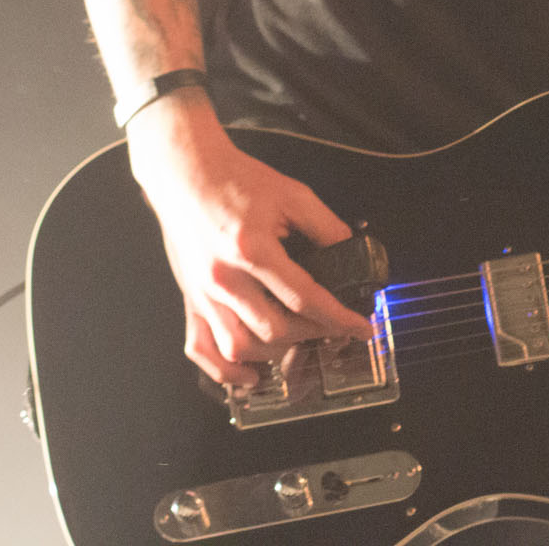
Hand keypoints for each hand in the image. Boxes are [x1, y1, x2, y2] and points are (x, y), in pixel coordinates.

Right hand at [126, 91, 373, 387]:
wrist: (186, 174)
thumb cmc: (237, 181)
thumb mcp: (292, 195)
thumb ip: (326, 226)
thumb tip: (353, 254)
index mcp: (252, 249)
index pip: (304, 297)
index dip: (338, 318)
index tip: (362, 328)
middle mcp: (224, 278)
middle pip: (273, 329)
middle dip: (312, 335)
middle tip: (334, 329)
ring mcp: (203, 293)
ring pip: (238, 347)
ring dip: (274, 354)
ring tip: (300, 344)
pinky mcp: (190, 299)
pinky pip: (200, 348)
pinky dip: (225, 370)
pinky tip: (250, 375)